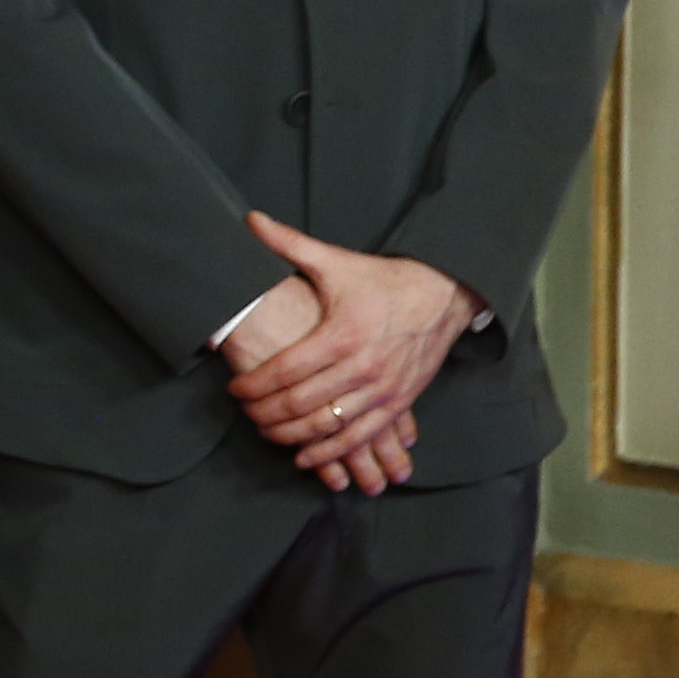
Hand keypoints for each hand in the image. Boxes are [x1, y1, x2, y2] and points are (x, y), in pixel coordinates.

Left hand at [224, 211, 475, 489]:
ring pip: (328, 427)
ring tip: (267, 434)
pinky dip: (332, 453)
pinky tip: (306, 457)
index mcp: (341, 334)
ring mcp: (384, 390)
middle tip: (245, 414)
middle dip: (265, 415)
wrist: (444, 294)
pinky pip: (361, 438)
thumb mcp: (334, 262)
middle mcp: (363, 367)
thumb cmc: (382, 280)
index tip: (234, 390)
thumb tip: (249, 220)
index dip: (252, 386)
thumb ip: (288, 244)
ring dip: (292, 437)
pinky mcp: (400, 404)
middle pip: (300, 405)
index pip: (284, 372)